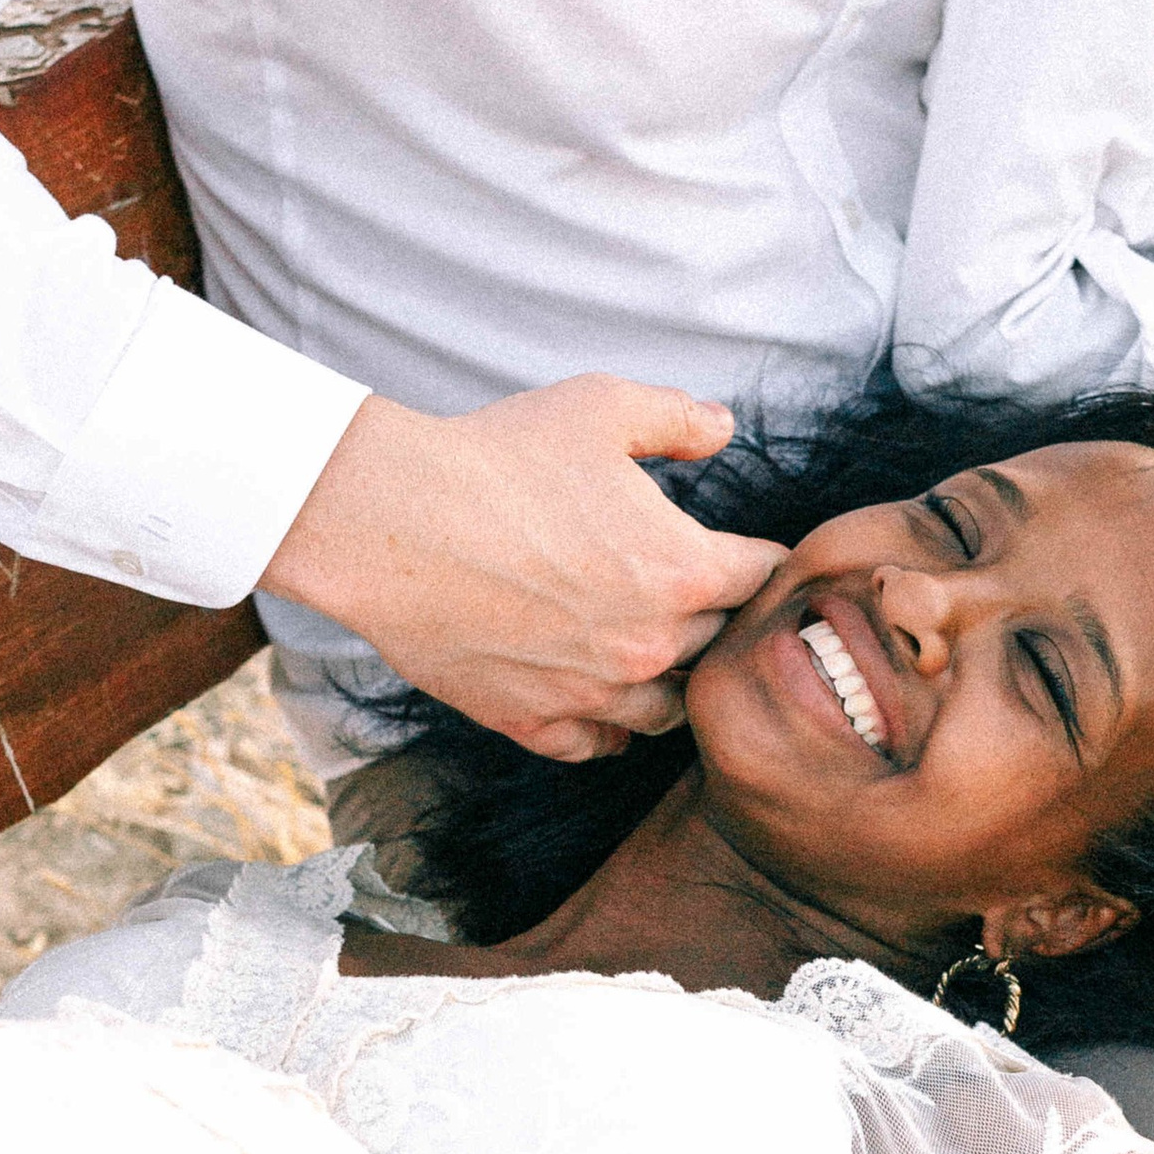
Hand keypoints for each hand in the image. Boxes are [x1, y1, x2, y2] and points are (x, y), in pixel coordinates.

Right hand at [263, 378, 787, 762]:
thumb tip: (724, 426)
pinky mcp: (533, 721)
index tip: (745, 551)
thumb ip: (677, 417)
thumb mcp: (599, 408)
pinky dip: (605, 726)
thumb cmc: (496, 459)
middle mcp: (651, 644)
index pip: (762, 578)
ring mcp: (593, 692)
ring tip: (651, 651)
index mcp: (685, 570)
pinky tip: (597, 695)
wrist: (392, 521)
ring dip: (668, 680)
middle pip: (717, 645)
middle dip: (711, 617)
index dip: (758, 559)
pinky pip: (597, 745)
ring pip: (667, 710)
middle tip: (690, 594)